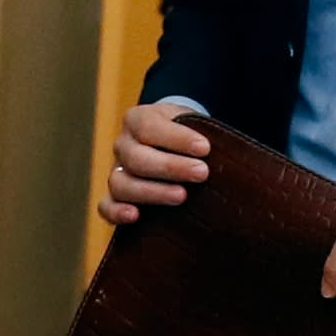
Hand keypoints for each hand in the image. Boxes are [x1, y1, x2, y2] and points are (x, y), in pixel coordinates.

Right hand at [103, 98, 210, 222]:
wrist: (172, 142)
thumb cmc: (186, 133)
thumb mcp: (192, 122)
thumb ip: (202, 134)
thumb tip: (229, 154)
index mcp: (138, 119)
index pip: (150, 127)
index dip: (177, 139)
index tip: (205, 148)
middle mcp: (123, 144)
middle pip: (136, 158)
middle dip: (171, 167)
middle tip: (201, 173)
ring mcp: (116, 171)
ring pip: (121, 183)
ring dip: (152, 192)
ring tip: (181, 196)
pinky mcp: (115, 195)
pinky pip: (106, 205)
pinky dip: (116, 212)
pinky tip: (135, 216)